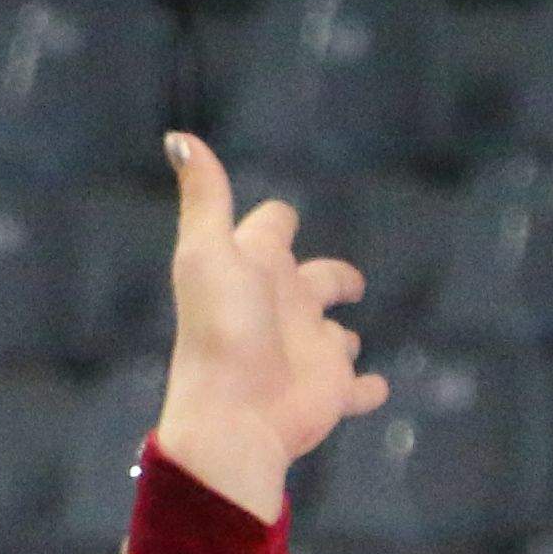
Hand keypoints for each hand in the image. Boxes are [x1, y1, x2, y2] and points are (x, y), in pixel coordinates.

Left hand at [141, 134, 380, 526]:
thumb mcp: (208, 254)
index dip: (276, 223)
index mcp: (255, 269)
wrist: (231, 416)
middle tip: (345, 281)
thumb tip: (178, 137)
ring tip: (346, 340)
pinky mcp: (330, 391)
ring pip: (335, 338)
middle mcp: (283, 308)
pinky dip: (367, 389)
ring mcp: (308, 351)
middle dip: (331, 277)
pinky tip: (374, 388)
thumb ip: (206, 197)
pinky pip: (358, 389)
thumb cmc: (221, 330)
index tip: (280, 218)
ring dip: (343, 338)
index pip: (269, 232)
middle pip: (314, 282)